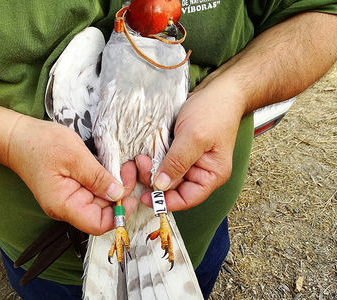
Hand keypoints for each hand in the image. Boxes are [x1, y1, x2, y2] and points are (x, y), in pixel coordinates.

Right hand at [6, 115, 136, 234]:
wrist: (17, 136)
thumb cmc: (40, 144)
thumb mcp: (74, 156)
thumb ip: (98, 177)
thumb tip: (118, 194)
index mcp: (64, 205)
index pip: (97, 224)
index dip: (119, 214)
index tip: (131, 196)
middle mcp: (67, 206)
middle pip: (102, 211)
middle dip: (120, 193)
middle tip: (130, 169)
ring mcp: (68, 197)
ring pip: (100, 199)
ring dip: (114, 185)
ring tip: (124, 165)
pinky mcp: (71, 187)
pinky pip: (93, 189)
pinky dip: (105, 179)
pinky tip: (112, 166)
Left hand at [138, 78, 245, 209]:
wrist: (220, 89)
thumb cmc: (214, 110)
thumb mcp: (194, 137)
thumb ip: (177, 162)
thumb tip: (161, 186)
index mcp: (211, 174)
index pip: (188, 198)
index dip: (167, 201)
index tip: (146, 197)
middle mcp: (201, 171)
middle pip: (174, 187)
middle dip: (155, 180)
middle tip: (141, 165)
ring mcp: (191, 160)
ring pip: (167, 174)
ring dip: (152, 169)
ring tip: (141, 158)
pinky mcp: (181, 149)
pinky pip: (165, 160)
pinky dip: (154, 159)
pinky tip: (146, 153)